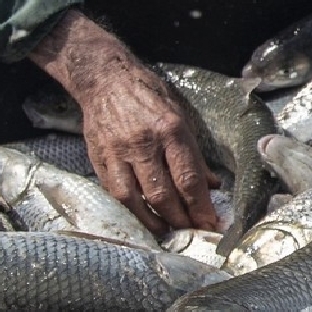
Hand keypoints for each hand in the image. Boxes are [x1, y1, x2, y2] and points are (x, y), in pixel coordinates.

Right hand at [28, 10, 218, 234]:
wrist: (106, 79)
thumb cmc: (148, 96)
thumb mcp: (180, 117)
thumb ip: (194, 154)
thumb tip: (211, 186)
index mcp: (170, 129)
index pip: (187, 178)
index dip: (200, 207)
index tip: (210, 224)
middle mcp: (144, 142)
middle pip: (163, 194)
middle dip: (180, 219)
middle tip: (191, 231)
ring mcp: (118, 152)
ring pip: (136, 198)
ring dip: (154, 220)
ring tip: (168, 230)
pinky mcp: (100, 158)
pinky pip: (116, 192)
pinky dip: (132, 209)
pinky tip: (144, 215)